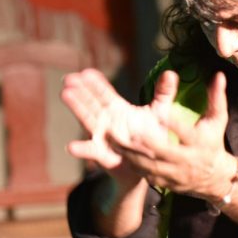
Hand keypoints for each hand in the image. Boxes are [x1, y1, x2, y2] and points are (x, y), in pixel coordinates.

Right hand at [60, 68, 178, 184]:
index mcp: (119, 110)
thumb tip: (171, 72)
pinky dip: (82, 149)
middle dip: (80, 90)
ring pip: (88, 120)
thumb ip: (163, 93)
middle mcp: (107, 121)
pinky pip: (91, 151)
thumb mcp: (160, 113)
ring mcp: (103, 137)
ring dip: (76, 108)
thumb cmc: (153, 137)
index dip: (95, 83)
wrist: (152, 165)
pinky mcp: (104, 155)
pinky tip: (71, 146)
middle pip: (91, 103)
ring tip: (65, 94)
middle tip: (69, 78)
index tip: (85, 72)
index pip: (104, 93)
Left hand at [118, 71, 234, 201]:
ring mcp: (176, 174)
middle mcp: (187, 160)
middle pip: (165, 152)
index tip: (162, 114)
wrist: (214, 177)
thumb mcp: (217, 119)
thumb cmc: (213, 140)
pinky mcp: (165, 183)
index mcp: (200, 143)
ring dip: (133, 154)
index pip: (187, 134)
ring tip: (116, 142)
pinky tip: (119, 154)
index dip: (175, 125)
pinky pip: (146, 175)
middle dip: (147, 143)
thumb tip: (218, 75)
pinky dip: (132, 165)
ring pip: (151, 165)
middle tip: (130, 131)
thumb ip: (216, 97)